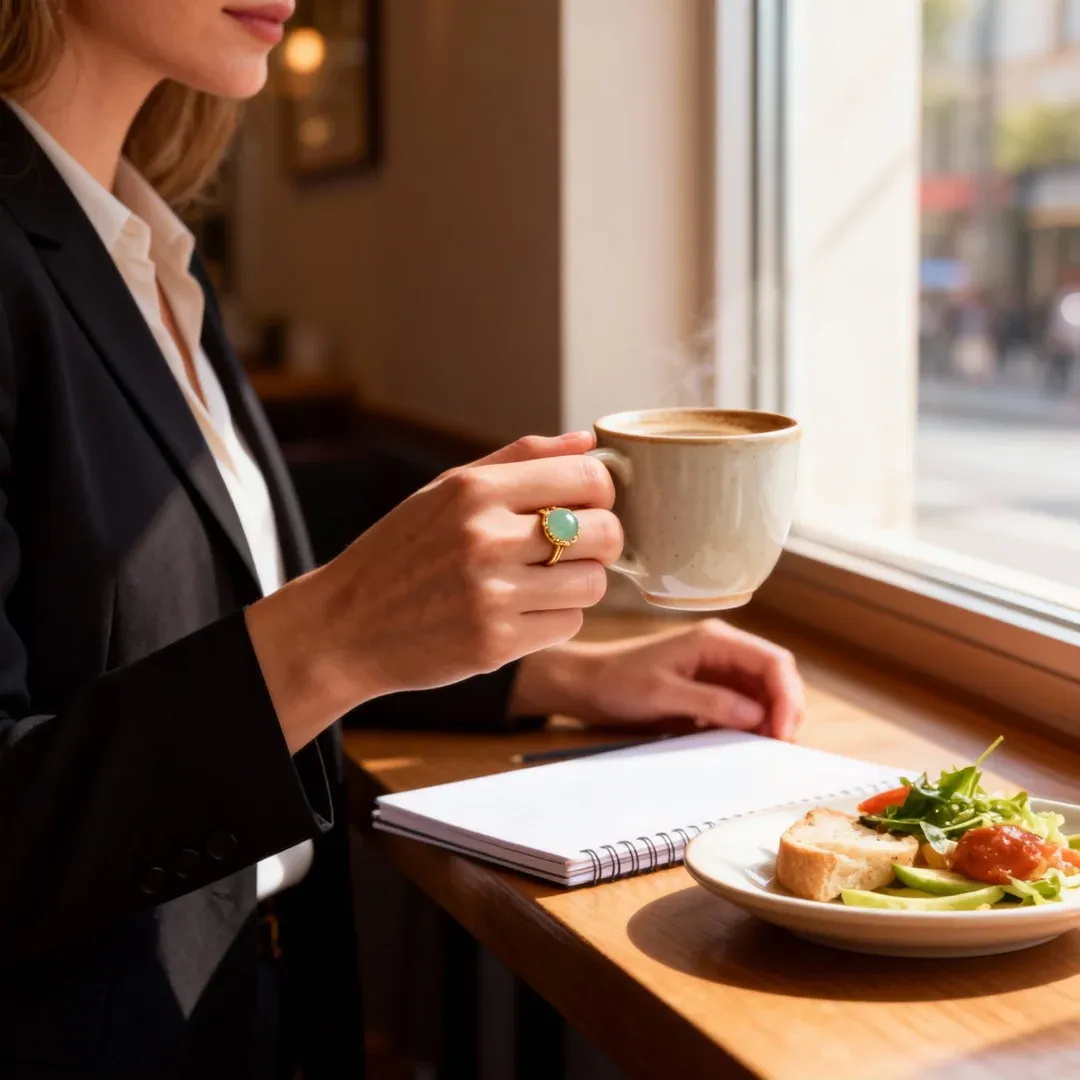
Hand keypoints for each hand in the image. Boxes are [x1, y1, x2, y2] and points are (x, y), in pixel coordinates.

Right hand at [247, 432, 624, 750]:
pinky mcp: (494, 644)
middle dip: (601, 542)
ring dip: (578, 585)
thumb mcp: (445, 490)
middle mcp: (484, 538)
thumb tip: (586, 441)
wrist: (344, 627)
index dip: (602, 493)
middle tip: (577, 549)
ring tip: (542, 583)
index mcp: (475, 490)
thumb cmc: (401, 552)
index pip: (588, 479)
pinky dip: (553, 620)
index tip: (589, 506)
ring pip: (593, 584)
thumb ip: (519, 460)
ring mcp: (490, 594)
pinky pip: (567, 625)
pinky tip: (519, 613)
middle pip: (604, 533)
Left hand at [511, 620, 804, 739]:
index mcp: (715, 640)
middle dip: (785, 711)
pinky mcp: (710, 690)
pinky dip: (751, 726)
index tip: (782, 733)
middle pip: (775, 678)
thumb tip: (757, 716)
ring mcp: (718, 670)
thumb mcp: (662, 694)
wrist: (587, 685)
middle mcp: (723, 651)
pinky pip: (743, 708)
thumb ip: (710, 702)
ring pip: (764, 695)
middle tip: (778, 748)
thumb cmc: (618, 682)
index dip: (787, 697)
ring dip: (770, 721)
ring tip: (765, 751)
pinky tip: (746, 746)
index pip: (773, 662)